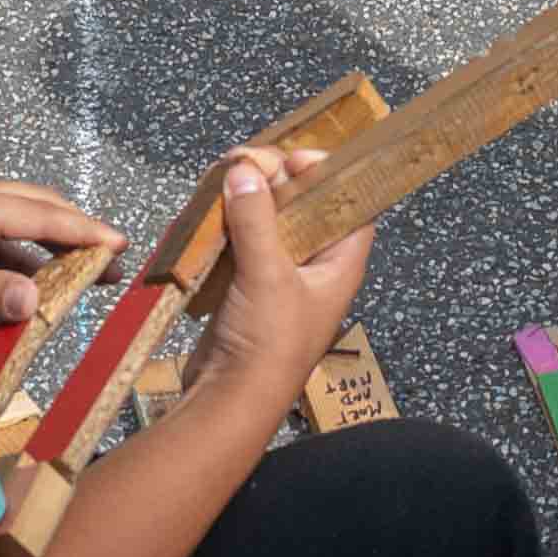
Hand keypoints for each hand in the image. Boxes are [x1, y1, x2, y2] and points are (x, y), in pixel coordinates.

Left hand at [0, 177, 118, 321]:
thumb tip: (31, 300)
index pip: (41, 214)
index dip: (82, 230)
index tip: (116, 243)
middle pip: (38, 207)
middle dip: (77, 231)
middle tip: (108, 256)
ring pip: (20, 224)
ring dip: (52, 247)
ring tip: (81, 271)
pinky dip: (23, 257)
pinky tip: (39, 278)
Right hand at [187, 148, 370, 402]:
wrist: (230, 398)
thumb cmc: (268, 343)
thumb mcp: (268, 274)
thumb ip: (257, 220)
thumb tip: (246, 172)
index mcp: (339, 265)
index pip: (348, 204)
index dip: (328, 175)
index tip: (295, 158)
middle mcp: (313, 269)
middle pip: (303, 207)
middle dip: (276, 181)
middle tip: (248, 162)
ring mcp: (278, 279)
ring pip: (268, 222)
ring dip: (246, 199)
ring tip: (224, 175)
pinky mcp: (245, 289)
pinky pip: (241, 243)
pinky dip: (226, 224)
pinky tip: (209, 208)